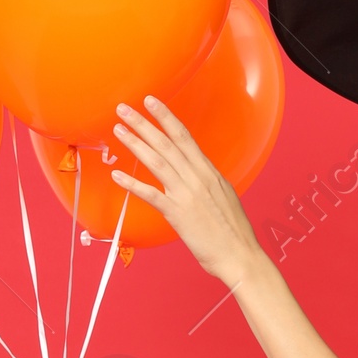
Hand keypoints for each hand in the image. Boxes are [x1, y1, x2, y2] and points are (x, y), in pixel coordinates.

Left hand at [109, 95, 262, 284]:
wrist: (240, 255)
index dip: (166, 117)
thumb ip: (207, 181)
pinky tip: (118, 175)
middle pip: (166, 143)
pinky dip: (132, 184)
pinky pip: (151, 195)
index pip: (184, 137)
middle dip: (144, 123)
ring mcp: (187, 194)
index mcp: (209, 172)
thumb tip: (196, 173)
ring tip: (118, 130)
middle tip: (124, 109)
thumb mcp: (224, 196)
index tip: (151, 102)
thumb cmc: (234, 231)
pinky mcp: (178, 214)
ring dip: (135, 143)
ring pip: (157, 161)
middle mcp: (197, 177)